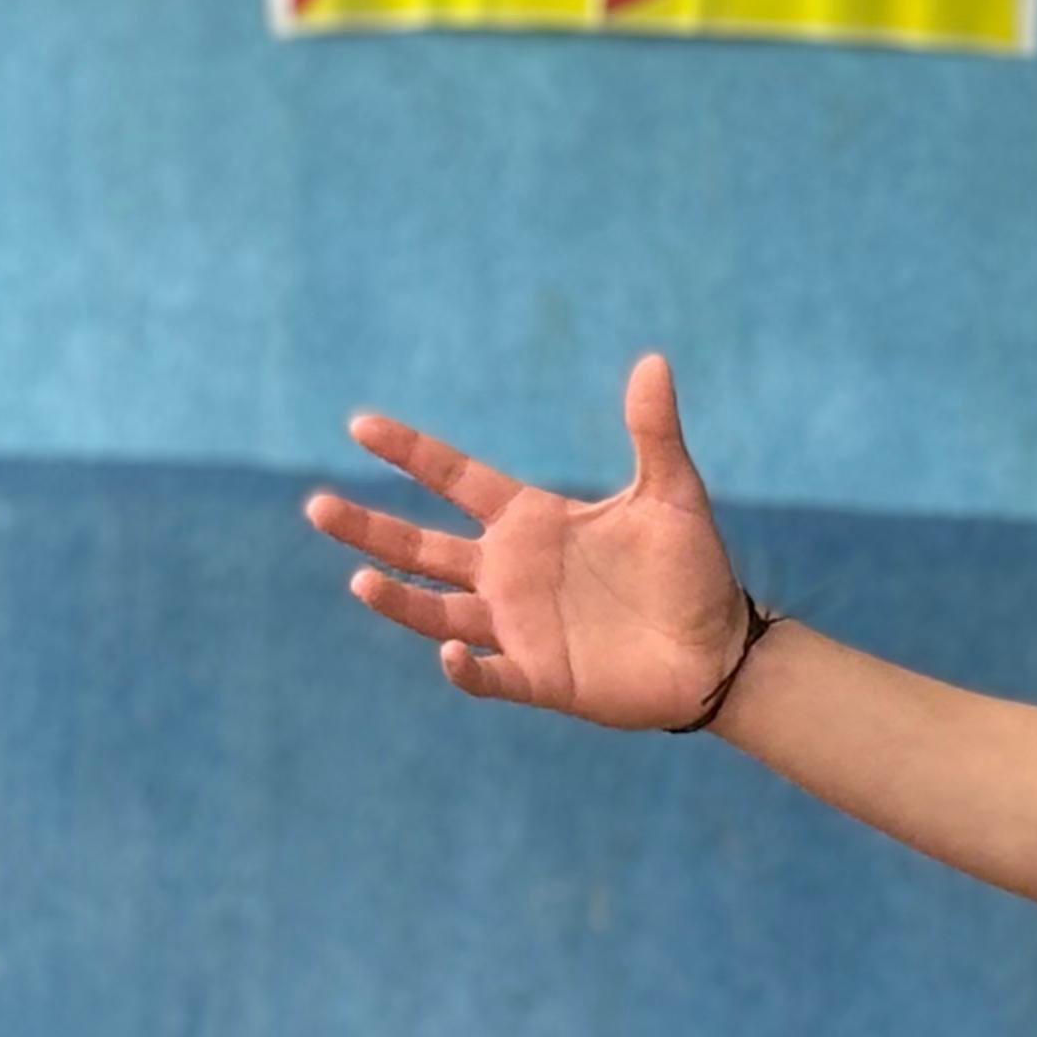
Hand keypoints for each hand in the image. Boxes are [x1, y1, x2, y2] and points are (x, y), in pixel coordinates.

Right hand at [306, 353, 747, 726]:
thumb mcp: (672, 493)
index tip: (360, 425)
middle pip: (423, 547)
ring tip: (361, 579)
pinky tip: (449, 651)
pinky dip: (464, 667)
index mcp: (533, 521)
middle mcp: (512, 572)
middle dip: (370, 529)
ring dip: (399, 599)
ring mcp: (519, 626)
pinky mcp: (539, 676)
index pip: (457, 479)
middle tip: (316, 506)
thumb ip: (654, 431)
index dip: (411, 453)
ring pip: (437, 609)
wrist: (720, 650)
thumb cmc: (693, 569)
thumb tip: (655, 360)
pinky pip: (488, 675)